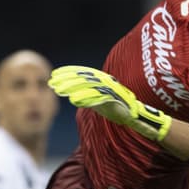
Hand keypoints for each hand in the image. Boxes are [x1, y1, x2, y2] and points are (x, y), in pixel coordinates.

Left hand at [49, 66, 170, 142]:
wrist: (136, 115)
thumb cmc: (118, 108)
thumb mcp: (100, 99)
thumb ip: (88, 96)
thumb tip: (72, 96)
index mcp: (102, 81)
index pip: (82, 73)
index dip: (68, 72)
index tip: (54, 74)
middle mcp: (105, 83)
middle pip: (82, 78)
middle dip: (66, 79)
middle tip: (51, 81)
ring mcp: (109, 90)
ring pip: (87, 86)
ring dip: (72, 87)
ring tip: (59, 90)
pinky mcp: (113, 100)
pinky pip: (97, 98)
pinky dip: (85, 98)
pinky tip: (73, 100)